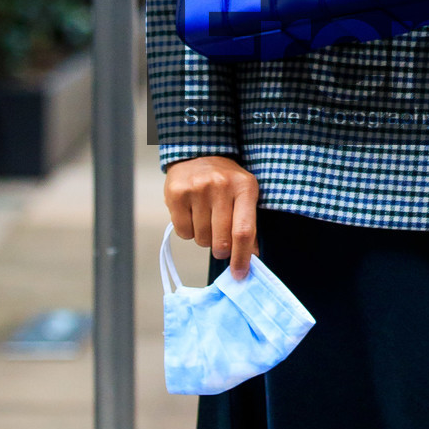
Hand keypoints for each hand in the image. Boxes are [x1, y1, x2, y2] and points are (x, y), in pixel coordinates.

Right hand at [163, 156, 259, 279]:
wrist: (199, 154)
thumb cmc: (226, 181)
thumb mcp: (245, 195)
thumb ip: (249, 225)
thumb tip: (251, 258)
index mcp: (245, 187)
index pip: (243, 231)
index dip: (241, 257)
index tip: (240, 274)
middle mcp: (221, 186)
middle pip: (221, 240)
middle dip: (222, 250)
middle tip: (221, 244)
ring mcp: (197, 189)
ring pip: (201, 239)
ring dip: (204, 239)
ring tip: (206, 220)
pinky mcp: (177, 193)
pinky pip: (183, 232)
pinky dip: (189, 232)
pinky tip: (192, 216)